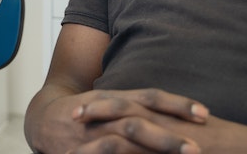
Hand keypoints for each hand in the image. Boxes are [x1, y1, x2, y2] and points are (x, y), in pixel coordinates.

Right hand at [31, 89, 206, 153]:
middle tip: (199, 144)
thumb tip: (175, 119)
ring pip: (125, 138)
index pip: (151, 97)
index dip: (177, 104)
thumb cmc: (85, 113)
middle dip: (170, 131)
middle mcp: (106, 111)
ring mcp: (93, 132)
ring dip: (153, 147)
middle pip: (142, 117)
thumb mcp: (112, 103)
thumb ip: (139, 108)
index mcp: (117, 98)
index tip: (205, 113)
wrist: (42, 118)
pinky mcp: (81, 151)